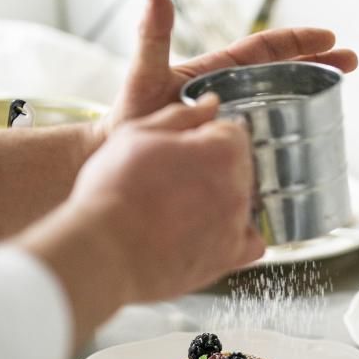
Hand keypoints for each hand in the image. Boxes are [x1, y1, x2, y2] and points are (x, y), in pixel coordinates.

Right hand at [75, 97, 265, 300]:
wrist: (106, 251)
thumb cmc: (115, 190)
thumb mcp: (137, 134)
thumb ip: (181, 115)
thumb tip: (210, 103)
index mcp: (222, 150)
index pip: (233, 132)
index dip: (206, 137)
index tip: (184, 148)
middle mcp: (239, 185)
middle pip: (240, 167)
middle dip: (214, 168)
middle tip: (174, 179)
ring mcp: (238, 222)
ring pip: (242, 202)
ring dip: (219, 200)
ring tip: (179, 209)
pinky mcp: (231, 255)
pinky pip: (251, 241)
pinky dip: (237, 236)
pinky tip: (210, 234)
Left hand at [98, 0, 358, 140]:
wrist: (122, 163)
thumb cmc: (131, 120)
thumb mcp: (145, 74)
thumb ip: (153, 34)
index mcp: (220, 74)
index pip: (266, 51)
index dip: (298, 42)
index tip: (330, 38)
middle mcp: (233, 97)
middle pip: (285, 76)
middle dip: (320, 65)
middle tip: (352, 63)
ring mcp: (238, 125)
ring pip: (284, 108)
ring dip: (315, 100)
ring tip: (342, 98)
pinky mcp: (239, 152)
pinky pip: (274, 143)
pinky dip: (297, 141)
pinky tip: (318, 150)